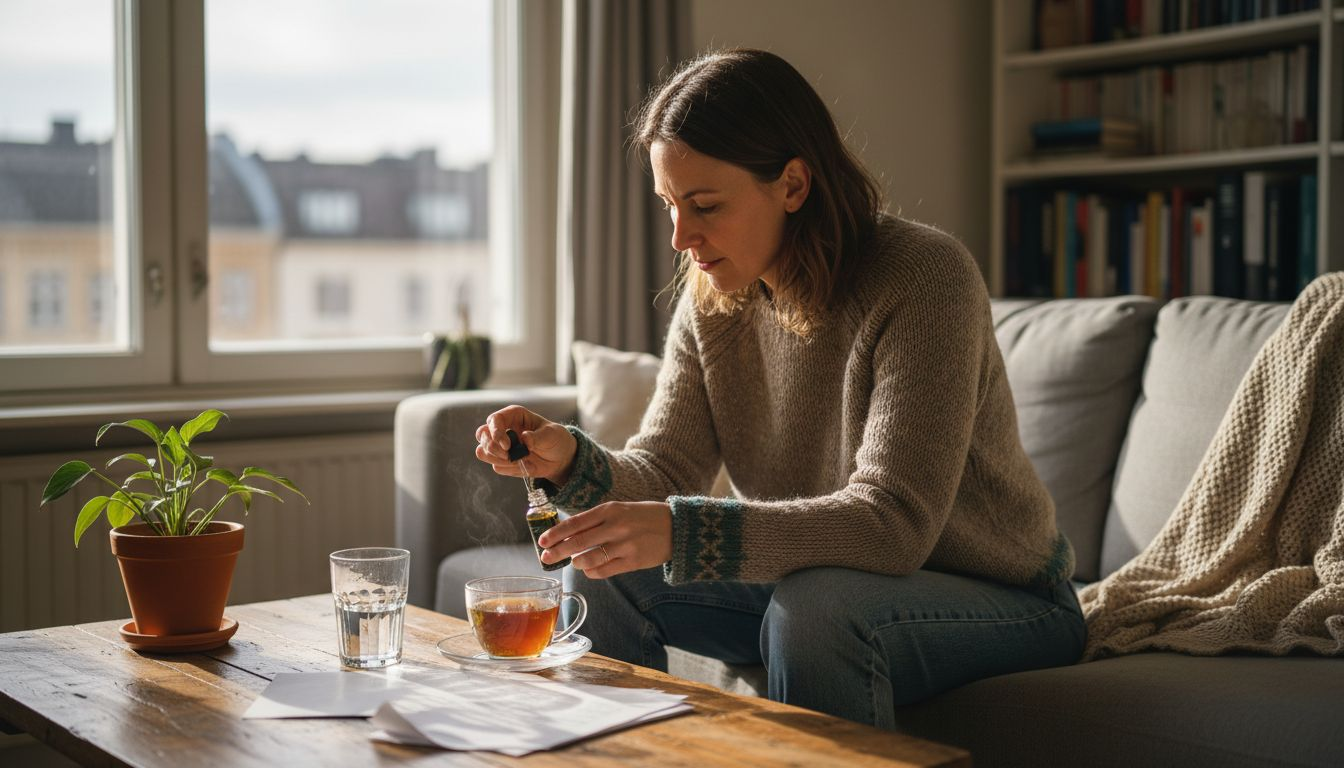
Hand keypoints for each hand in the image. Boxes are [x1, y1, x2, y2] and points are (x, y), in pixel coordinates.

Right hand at [474, 406, 576, 484]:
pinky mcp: (503, 461)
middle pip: (482, 435)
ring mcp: (500, 446)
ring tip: (518, 460)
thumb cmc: (555, 439)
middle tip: (508, 455)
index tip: (507, 445)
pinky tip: (523, 466)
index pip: (494, 420)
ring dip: (497, 459)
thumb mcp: (551, 434)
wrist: (560, 458)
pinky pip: (496, 467)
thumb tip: (524, 439)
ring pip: (482, 452)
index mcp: (513, 416)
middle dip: (492, 447)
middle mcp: (503, 429)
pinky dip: (508, 469)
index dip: (496, 432)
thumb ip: (537, 436)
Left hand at [537, 501, 671, 578]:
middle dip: (557, 552)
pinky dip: (592, 572)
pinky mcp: (632, 562)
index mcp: (609, 510)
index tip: (542, 541)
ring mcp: (624, 545)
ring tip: (574, 562)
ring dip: (576, 563)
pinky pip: (604, 571)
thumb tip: (567, 533)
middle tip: (546, 558)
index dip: (555, 534)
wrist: (675, 527)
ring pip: (589, 558)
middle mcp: (615, 526)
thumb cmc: (643, 517)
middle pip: (577, 542)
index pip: (574, 523)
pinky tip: (589, 569)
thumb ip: (595, 520)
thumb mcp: (619, 509)